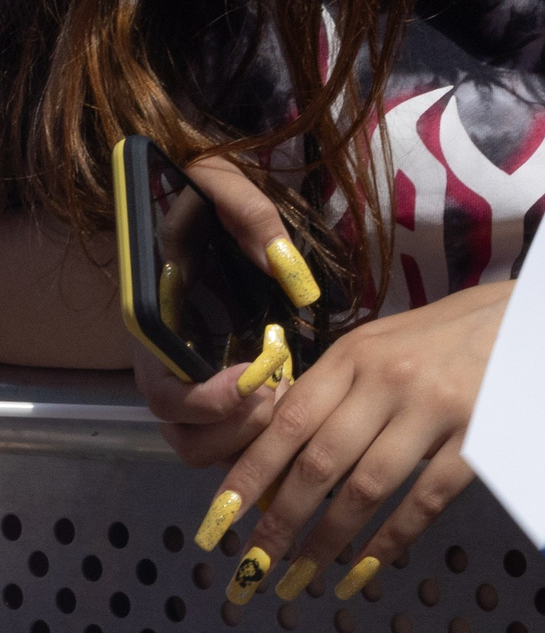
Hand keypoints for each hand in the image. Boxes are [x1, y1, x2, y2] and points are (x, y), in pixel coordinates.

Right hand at [131, 154, 324, 447]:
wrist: (203, 203)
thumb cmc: (205, 197)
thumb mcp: (221, 187)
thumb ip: (248, 214)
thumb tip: (280, 261)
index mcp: (155, 329)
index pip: (162, 395)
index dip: (204, 403)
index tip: (253, 381)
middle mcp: (168, 366)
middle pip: (185, 436)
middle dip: (234, 432)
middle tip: (280, 397)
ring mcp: (196, 383)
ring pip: (208, 446)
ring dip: (250, 440)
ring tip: (291, 400)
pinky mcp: (226, 389)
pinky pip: (236, 435)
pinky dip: (264, 436)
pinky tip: (300, 405)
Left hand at [192, 280, 509, 601]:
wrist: (543, 315)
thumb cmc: (455, 333)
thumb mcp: (388, 343)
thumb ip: (342, 390)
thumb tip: (287, 460)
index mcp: (356, 354)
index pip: (286, 423)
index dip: (248, 478)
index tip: (218, 524)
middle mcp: (389, 379)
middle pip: (319, 464)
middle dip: (279, 524)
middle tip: (254, 567)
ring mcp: (436, 408)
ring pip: (366, 489)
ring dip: (328, 541)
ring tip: (303, 575)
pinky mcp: (480, 435)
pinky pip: (425, 500)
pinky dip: (390, 539)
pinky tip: (366, 566)